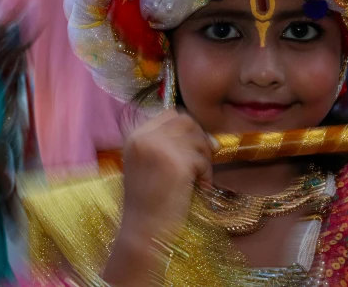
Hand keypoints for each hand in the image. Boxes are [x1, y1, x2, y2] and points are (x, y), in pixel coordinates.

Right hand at [104, 108, 212, 284]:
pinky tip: (199, 188)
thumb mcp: (149, 165)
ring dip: (204, 159)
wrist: (142, 232)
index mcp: (135, 136)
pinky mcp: (177, 163)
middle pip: (187, 121)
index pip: (170, 114)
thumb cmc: (147, 202)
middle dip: (199, 140)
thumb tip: (212, 139)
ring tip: (197, 179)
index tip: (190, 150)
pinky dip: (206, 174)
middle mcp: (145, 137)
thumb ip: (170, 145)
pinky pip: (203, 159)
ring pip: (198, 139)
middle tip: (199, 164)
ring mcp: (160, 148)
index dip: (187, 129)